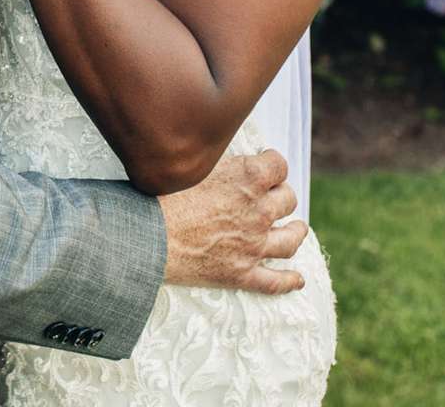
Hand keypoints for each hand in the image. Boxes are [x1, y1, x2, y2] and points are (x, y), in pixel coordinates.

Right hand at [157, 150, 307, 294]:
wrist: (147, 237)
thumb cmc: (162, 196)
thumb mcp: (194, 166)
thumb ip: (220, 164)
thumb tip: (228, 162)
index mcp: (248, 179)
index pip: (279, 165)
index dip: (273, 164)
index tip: (266, 164)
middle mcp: (258, 211)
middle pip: (288, 200)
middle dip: (282, 195)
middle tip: (273, 195)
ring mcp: (254, 245)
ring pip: (290, 239)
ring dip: (296, 232)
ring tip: (297, 229)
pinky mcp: (242, 273)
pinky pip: (275, 281)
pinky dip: (289, 281)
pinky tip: (297, 279)